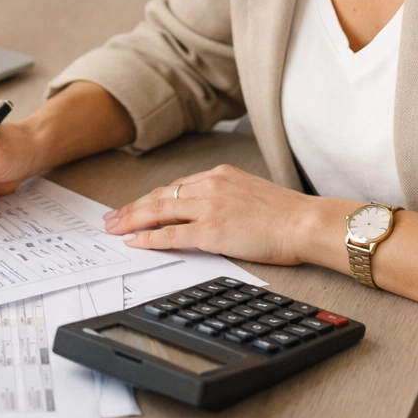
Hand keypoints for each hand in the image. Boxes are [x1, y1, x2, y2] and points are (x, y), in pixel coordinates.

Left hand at [102, 164, 354, 265]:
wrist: (306, 222)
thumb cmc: (288, 214)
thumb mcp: (253, 193)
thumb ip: (229, 197)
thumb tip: (214, 213)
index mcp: (221, 175)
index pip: (176, 187)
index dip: (152, 198)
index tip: (137, 205)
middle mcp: (210, 185)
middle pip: (160, 196)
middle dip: (132, 207)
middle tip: (111, 217)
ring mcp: (209, 207)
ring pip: (159, 212)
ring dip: (131, 220)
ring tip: (114, 228)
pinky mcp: (211, 231)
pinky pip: (171, 235)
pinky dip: (149, 238)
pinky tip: (134, 242)